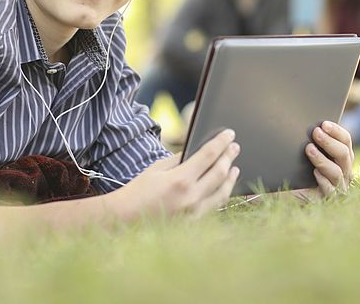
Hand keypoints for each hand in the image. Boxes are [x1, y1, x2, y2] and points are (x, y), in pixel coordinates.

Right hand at [116, 129, 239, 217]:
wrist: (124, 220)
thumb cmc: (138, 191)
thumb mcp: (157, 168)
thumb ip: (180, 159)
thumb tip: (200, 151)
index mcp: (180, 180)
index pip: (209, 155)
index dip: (221, 142)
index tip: (230, 133)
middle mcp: (190, 198)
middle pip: (219, 173)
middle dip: (229, 157)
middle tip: (235, 147)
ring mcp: (193, 214)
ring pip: (222, 193)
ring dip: (230, 177)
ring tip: (234, 167)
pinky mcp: (193, 225)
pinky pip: (213, 207)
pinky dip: (221, 194)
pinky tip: (223, 187)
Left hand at [304, 121, 353, 196]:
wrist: (288, 193)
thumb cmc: (299, 169)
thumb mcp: (306, 152)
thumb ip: (313, 140)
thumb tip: (310, 126)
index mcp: (342, 155)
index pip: (346, 140)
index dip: (337, 131)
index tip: (324, 124)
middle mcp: (344, 170)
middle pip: (344, 154)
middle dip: (329, 142)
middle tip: (316, 132)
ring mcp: (338, 186)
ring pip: (337, 172)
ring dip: (323, 159)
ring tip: (309, 149)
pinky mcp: (328, 199)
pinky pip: (330, 190)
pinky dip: (323, 180)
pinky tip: (315, 172)